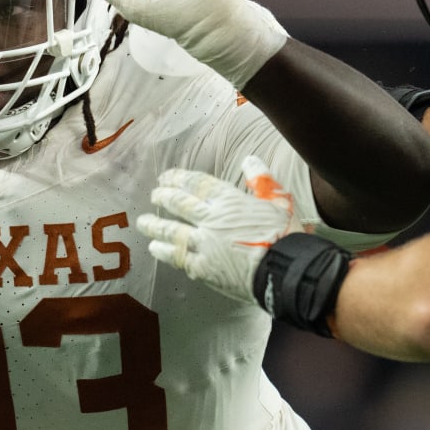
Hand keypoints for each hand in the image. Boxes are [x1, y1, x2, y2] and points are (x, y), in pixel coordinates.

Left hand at [138, 154, 305, 302]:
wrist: (284, 270)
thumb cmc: (284, 235)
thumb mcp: (278, 201)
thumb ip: (261, 180)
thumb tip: (250, 160)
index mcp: (229, 200)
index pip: (197, 183)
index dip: (178, 178)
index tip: (165, 177)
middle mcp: (212, 219)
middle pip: (179, 204)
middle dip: (163, 197)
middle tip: (154, 195)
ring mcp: (204, 244)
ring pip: (172, 231)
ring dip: (155, 226)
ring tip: (144, 223)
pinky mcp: (203, 268)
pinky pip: (178, 258)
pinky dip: (165, 252)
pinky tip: (156, 249)